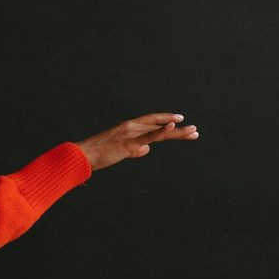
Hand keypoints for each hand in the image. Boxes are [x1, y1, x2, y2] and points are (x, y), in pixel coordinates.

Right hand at [75, 112, 198, 171]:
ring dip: (177, 131)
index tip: (181, 122)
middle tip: (195, 131)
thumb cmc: (99, 154)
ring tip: (193, 131)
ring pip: (158, 130)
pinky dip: (162, 131)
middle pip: (159, 125)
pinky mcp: (128, 142)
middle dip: (178, 128)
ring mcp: (130, 133)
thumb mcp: (120, 150)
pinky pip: (149, 137)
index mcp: (128, 127)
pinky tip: (172, 126)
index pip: (152, 123)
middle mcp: (131, 126)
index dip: (167, 122)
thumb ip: (134, 148)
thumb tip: (147, 150)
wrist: (83, 156)